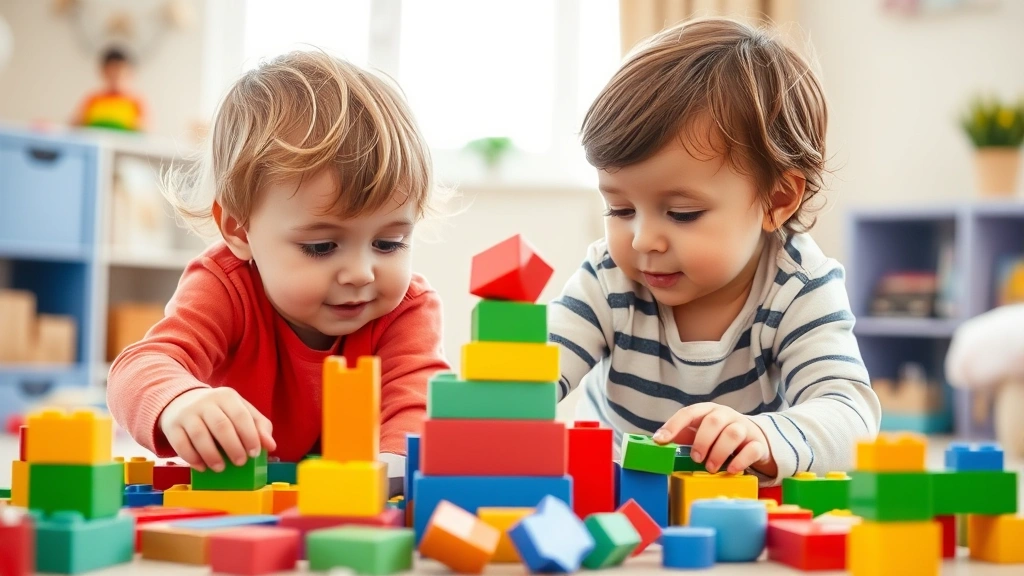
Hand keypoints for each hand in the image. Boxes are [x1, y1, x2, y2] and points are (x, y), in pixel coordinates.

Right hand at [158, 387, 275, 471]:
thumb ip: (258, 426)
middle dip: (233, 447)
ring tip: (221, 468)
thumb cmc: (218, 411)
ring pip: (200, 435)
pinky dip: (192, 458)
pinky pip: (181, 444)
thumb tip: (271, 446)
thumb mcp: (240, 411)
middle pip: (221, 425)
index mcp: (227, 397)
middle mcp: (206, 402)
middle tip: (240, 463)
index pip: (240, 415)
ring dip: (212, 455)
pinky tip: (202, 467)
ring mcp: (187, 413)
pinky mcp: (172, 426)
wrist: (181, 401)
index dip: (249, 435)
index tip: (254, 453)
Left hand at [652, 402, 775, 475]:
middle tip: (695, 458)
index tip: (660, 440)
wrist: (753, 439)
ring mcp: (744, 428)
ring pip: (733, 433)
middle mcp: (726, 416)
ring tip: (711, 468)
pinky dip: (740, 461)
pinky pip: (752, 449)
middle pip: (714, 421)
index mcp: (708, 411)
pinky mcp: (758, 444)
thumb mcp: (700, 433)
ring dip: (719, 452)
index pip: (689, 412)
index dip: (673, 425)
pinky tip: (731, 470)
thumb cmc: (719, 436)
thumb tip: (658, 444)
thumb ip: (682, 436)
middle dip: (702, 441)